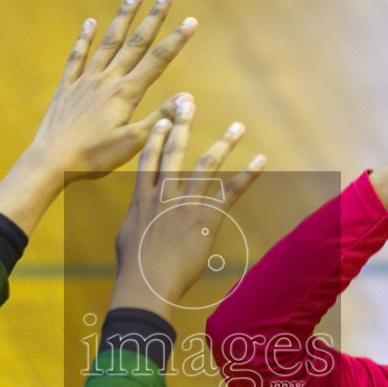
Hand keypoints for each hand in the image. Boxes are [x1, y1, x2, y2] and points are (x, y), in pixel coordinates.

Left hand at [27, 0, 195, 177]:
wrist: (51, 160)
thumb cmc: (94, 157)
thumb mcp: (133, 143)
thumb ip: (160, 119)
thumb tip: (187, 98)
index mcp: (125, 93)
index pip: (157, 61)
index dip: (176, 40)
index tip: (191, 21)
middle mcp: (107, 80)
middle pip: (135, 43)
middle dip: (153, 18)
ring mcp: (85, 81)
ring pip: (108, 42)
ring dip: (123, 17)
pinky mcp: (67, 88)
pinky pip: (77, 57)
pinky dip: (84, 38)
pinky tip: (90, 22)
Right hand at [108, 97, 265, 322]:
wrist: (146, 284)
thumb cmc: (133, 269)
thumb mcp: (126, 238)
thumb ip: (136, 220)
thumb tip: (137, 217)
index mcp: (143, 199)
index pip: (149, 159)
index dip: (156, 137)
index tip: (163, 119)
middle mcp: (164, 194)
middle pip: (175, 151)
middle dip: (183, 124)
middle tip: (188, 102)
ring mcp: (186, 204)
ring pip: (207, 165)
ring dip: (224, 143)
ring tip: (237, 126)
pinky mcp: (207, 218)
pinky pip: (232, 191)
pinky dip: (248, 174)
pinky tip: (261, 160)